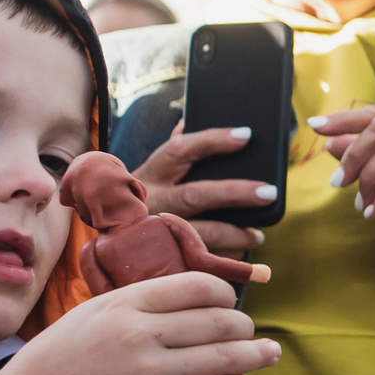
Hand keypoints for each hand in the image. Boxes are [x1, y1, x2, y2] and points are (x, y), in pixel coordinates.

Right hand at [0, 273, 284, 374]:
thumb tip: (188, 301)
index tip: (230, 302)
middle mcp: (140, 333)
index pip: (196, 286)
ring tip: (271, 352)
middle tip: (249, 333)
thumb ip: (138, 305)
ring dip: (255, 355)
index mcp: (125, 303)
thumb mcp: (92, 314)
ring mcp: (147, 373)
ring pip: (221, 359)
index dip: (225, 293)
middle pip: (216, 320)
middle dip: (242, 326)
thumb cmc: (56, 360)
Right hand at [136, 123, 273, 258]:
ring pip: (202, 233)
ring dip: (236, 235)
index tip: (246, 135)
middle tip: (269, 192)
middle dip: (236, 193)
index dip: (213, 140)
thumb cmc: (142, 196)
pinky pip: (201, 259)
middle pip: (197, 195)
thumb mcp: (151, 170)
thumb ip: (174, 146)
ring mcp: (156, 231)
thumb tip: (190, 115)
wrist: (105, 237)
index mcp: (151, 173)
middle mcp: (151, 201)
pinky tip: (239, 254)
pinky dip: (225, 257)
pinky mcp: (163, 256)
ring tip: (257, 234)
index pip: (180, 149)